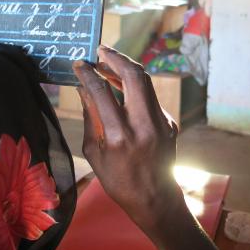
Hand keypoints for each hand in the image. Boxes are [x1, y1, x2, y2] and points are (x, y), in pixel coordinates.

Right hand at [73, 45, 220, 249]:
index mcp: (119, 136)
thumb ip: (90, 118)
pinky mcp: (170, 122)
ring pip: (145, 81)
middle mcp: (143, 125)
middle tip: (100, 50)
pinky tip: (122, 87)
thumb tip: (84, 90)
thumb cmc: (118, 181)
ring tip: (108, 63)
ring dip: (126, 68)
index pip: (102, 92)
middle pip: (133, 76)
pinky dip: (134, 88)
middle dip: (115, 58)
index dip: (88, 73)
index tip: (79, 64)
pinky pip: (149, 97)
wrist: (155, 199)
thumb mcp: (95, 153)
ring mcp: (161, 122)